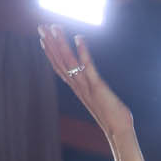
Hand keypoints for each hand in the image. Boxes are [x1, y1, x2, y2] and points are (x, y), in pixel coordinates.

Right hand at [38, 27, 133, 141]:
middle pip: (60, 62)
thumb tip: (95, 87)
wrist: (119, 133)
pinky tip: (79, 38)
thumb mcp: (99, 101)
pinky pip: (88, 67)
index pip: (60, 68)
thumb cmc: (113, 119)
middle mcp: (78, 86)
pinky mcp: (97, 86)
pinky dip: (83, 52)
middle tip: (41, 27)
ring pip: (69, 62)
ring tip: (54, 27)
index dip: (50, 53)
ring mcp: (86, 86)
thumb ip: (94, 92)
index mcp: (78, 89)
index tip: (43, 40)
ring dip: (61, 43)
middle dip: (50, 43)